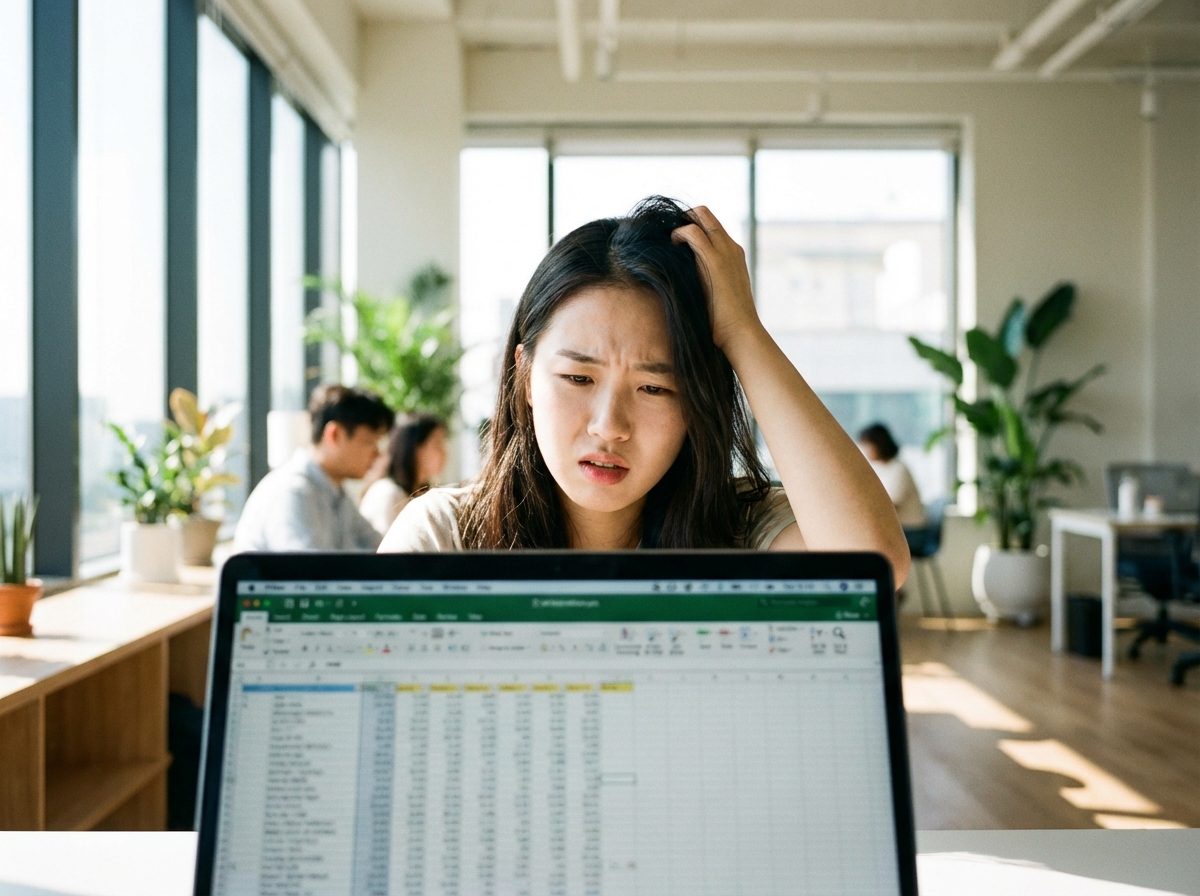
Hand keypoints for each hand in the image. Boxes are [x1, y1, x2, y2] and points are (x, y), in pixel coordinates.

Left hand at [672, 205, 761, 352]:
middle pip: (705, 214)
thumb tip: (684, 283)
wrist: (740, 332)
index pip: (711, 227)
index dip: (692, 226)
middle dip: (684, 218)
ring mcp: (724, 250)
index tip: (676, 240)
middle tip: (669, 237)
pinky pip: (692, 232)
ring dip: (680, 224)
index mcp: (733, 254)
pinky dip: (678, 234)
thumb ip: (705, 281)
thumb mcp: (717, 295)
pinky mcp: (714, 259)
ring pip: (700, 215)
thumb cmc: (725, 323)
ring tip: (669, 243)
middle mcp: (730, 247)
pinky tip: (671, 247)